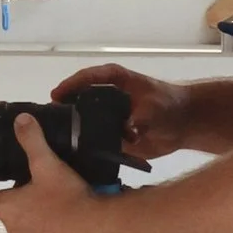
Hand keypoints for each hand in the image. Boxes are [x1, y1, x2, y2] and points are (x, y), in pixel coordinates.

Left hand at [0, 115, 116, 232]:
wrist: (98, 232)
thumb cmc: (67, 199)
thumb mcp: (48, 164)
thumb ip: (32, 140)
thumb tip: (20, 120)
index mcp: (8, 209)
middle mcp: (16, 230)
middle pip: (6, 212)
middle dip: (13, 198)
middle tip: (26, 182)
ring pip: (26, 226)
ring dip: (32, 215)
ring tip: (49, 199)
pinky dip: (50, 229)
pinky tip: (66, 218)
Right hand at [51, 62, 193, 164]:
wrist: (184, 124)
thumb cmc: (169, 105)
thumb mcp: (155, 108)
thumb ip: (141, 119)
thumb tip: (128, 132)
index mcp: (114, 80)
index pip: (87, 77)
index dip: (70, 85)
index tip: (56, 96)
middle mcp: (106, 96)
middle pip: (77, 99)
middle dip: (63, 109)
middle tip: (47, 121)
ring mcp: (107, 117)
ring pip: (82, 121)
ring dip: (71, 130)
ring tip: (53, 140)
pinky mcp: (111, 135)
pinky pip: (93, 140)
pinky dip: (84, 147)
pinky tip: (72, 155)